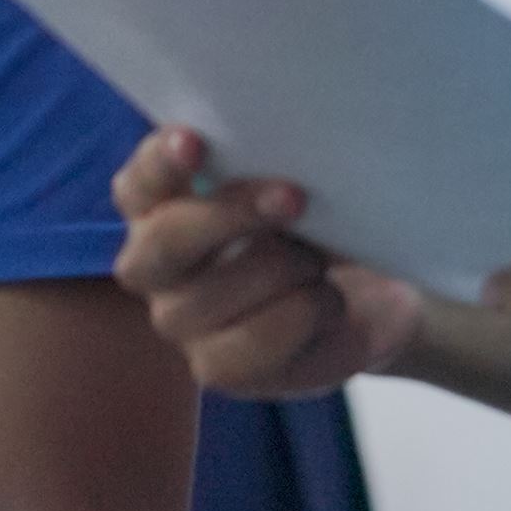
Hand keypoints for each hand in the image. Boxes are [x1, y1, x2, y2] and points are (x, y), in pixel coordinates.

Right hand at [110, 130, 419, 401]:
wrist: (370, 292)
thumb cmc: (319, 220)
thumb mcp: (299, 179)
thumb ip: (272, 163)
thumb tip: (281, 161)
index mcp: (157, 204)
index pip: (140, 182)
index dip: (160, 162)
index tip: (194, 141)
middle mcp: (153, 265)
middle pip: (164, 243)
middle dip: (232, 216)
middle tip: (294, 197)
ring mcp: (179, 322)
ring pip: (214, 295)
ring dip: (286, 268)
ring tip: (321, 261)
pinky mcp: (217, 369)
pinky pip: (258, 342)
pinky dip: (307, 314)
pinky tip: (327, 304)